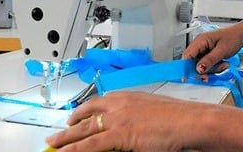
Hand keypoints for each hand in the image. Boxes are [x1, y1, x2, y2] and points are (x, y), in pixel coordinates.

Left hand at [45, 92, 198, 151]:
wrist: (188, 121)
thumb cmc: (179, 117)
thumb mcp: (153, 112)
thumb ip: (136, 116)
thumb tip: (130, 127)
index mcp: (128, 96)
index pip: (99, 102)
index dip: (85, 110)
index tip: (78, 115)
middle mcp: (119, 104)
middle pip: (87, 113)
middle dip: (71, 122)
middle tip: (60, 129)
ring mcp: (117, 119)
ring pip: (84, 129)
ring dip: (66, 136)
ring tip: (54, 142)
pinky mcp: (118, 134)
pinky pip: (90, 144)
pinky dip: (74, 149)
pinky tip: (64, 151)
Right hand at [182, 26, 242, 73]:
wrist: (241, 35)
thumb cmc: (233, 37)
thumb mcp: (223, 50)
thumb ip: (210, 59)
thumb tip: (198, 69)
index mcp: (200, 40)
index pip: (187, 56)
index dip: (186, 67)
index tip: (190, 77)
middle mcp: (199, 45)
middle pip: (193, 63)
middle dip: (204, 70)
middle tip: (216, 69)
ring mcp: (203, 51)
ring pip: (200, 66)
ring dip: (212, 69)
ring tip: (223, 64)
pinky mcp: (207, 55)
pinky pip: (206, 66)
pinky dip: (214, 68)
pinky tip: (222, 63)